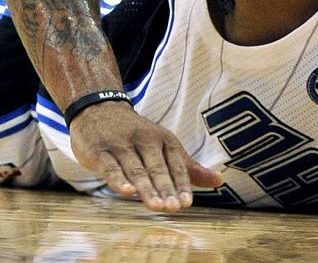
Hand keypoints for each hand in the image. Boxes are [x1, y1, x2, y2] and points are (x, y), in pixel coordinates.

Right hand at [69, 101, 223, 211]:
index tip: (187, 202)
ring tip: (156, 206)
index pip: (175, 163)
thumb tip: (219, 180)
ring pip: (135, 169)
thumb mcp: (164, 145)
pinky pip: (110, 167)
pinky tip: (127, 192)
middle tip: (174, 208)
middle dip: (166, 188)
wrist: (98, 109)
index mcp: (162, 139)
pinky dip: (119, 179)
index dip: (181, 183)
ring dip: (146, 188)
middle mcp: (143, 139)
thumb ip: (188, 167)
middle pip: (156, 167)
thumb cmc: (135, 135)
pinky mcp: (99, 151)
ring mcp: (120, 145)